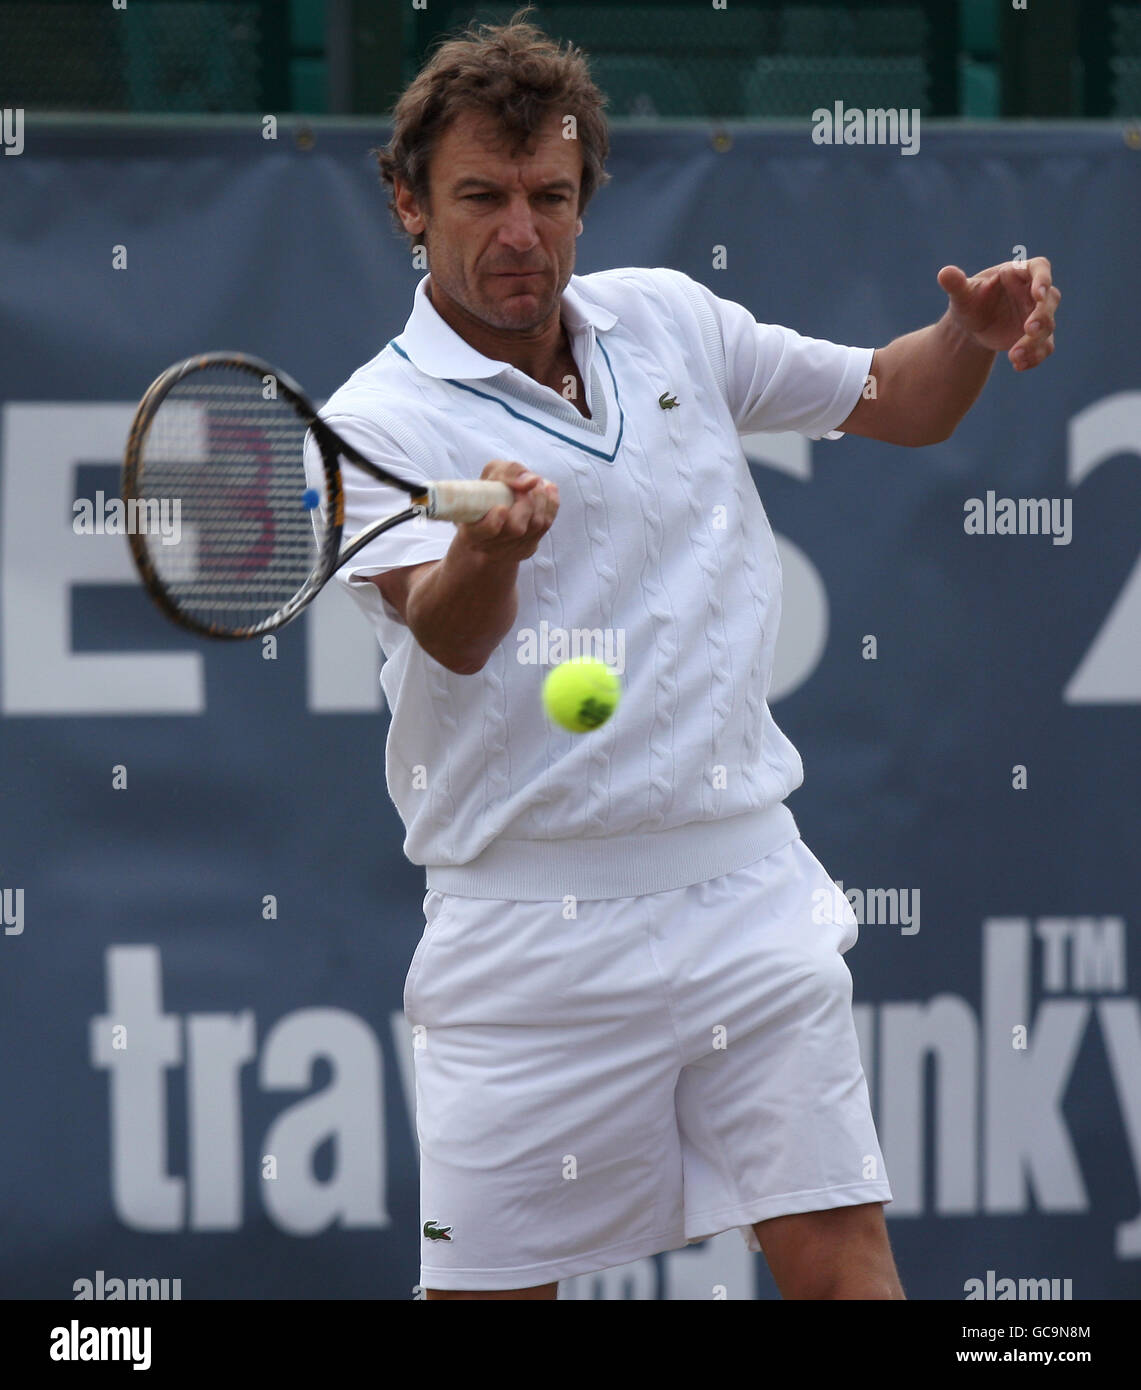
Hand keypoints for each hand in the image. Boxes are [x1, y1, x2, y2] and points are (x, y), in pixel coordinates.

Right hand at [455, 459, 558, 562]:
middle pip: (515, 529)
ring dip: (541, 500)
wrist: (495, 510)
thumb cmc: (489, 490)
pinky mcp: (527, 548)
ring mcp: (510, 550)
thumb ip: (508, 473)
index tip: (501, 509)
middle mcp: (488, 546)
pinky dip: (550, 504)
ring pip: (534, 526)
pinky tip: (548, 490)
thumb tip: (532, 481)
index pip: (480, 534)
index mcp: (469, 531)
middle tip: (530, 483)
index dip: (492, 524)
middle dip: (527, 502)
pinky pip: (545, 526)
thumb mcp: (492, 473)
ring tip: (538, 483)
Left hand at [938, 257, 1059, 370]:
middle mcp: (1034, 292)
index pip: (1039, 268)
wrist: (970, 325)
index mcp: (1019, 272)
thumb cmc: (969, 301)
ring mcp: (1038, 314)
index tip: (1039, 293)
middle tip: (1029, 329)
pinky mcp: (1037, 336)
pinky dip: (1034, 357)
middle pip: (1050, 300)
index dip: (1043, 279)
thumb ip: (956, 284)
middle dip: (1042, 315)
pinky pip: (1044, 347)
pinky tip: (1018, 365)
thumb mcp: (962, 294)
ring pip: (1048, 326)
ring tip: (1014, 355)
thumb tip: (944, 273)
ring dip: (1034, 342)